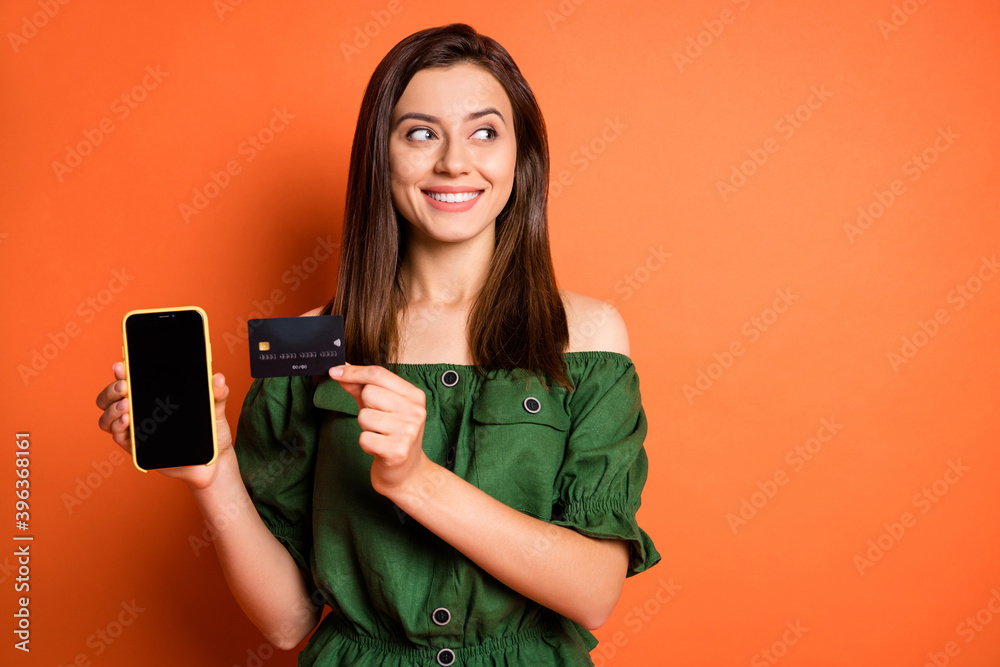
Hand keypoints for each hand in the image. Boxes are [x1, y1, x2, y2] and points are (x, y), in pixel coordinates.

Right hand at [95, 361, 233, 489]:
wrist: (214, 460)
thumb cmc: (211, 431)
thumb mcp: (216, 409)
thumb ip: (217, 393)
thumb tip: (218, 377)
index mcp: (154, 396)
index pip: (129, 380)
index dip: (121, 372)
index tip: (121, 365)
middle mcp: (140, 411)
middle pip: (110, 398)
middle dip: (112, 389)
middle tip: (125, 386)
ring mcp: (136, 429)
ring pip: (107, 418)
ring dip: (111, 410)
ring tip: (126, 405)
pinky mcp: (137, 448)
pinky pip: (119, 437)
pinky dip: (117, 428)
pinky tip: (126, 421)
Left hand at [329, 364, 429, 495]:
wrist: (408, 472)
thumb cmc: (392, 436)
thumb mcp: (380, 407)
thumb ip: (361, 387)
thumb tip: (340, 370)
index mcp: (414, 396)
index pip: (379, 374)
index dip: (354, 372)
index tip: (334, 372)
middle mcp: (415, 411)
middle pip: (370, 393)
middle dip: (365, 408)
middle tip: (378, 423)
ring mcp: (408, 431)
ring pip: (364, 416)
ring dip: (365, 428)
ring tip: (379, 436)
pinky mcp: (398, 451)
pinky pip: (364, 438)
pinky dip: (366, 445)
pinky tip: (378, 449)